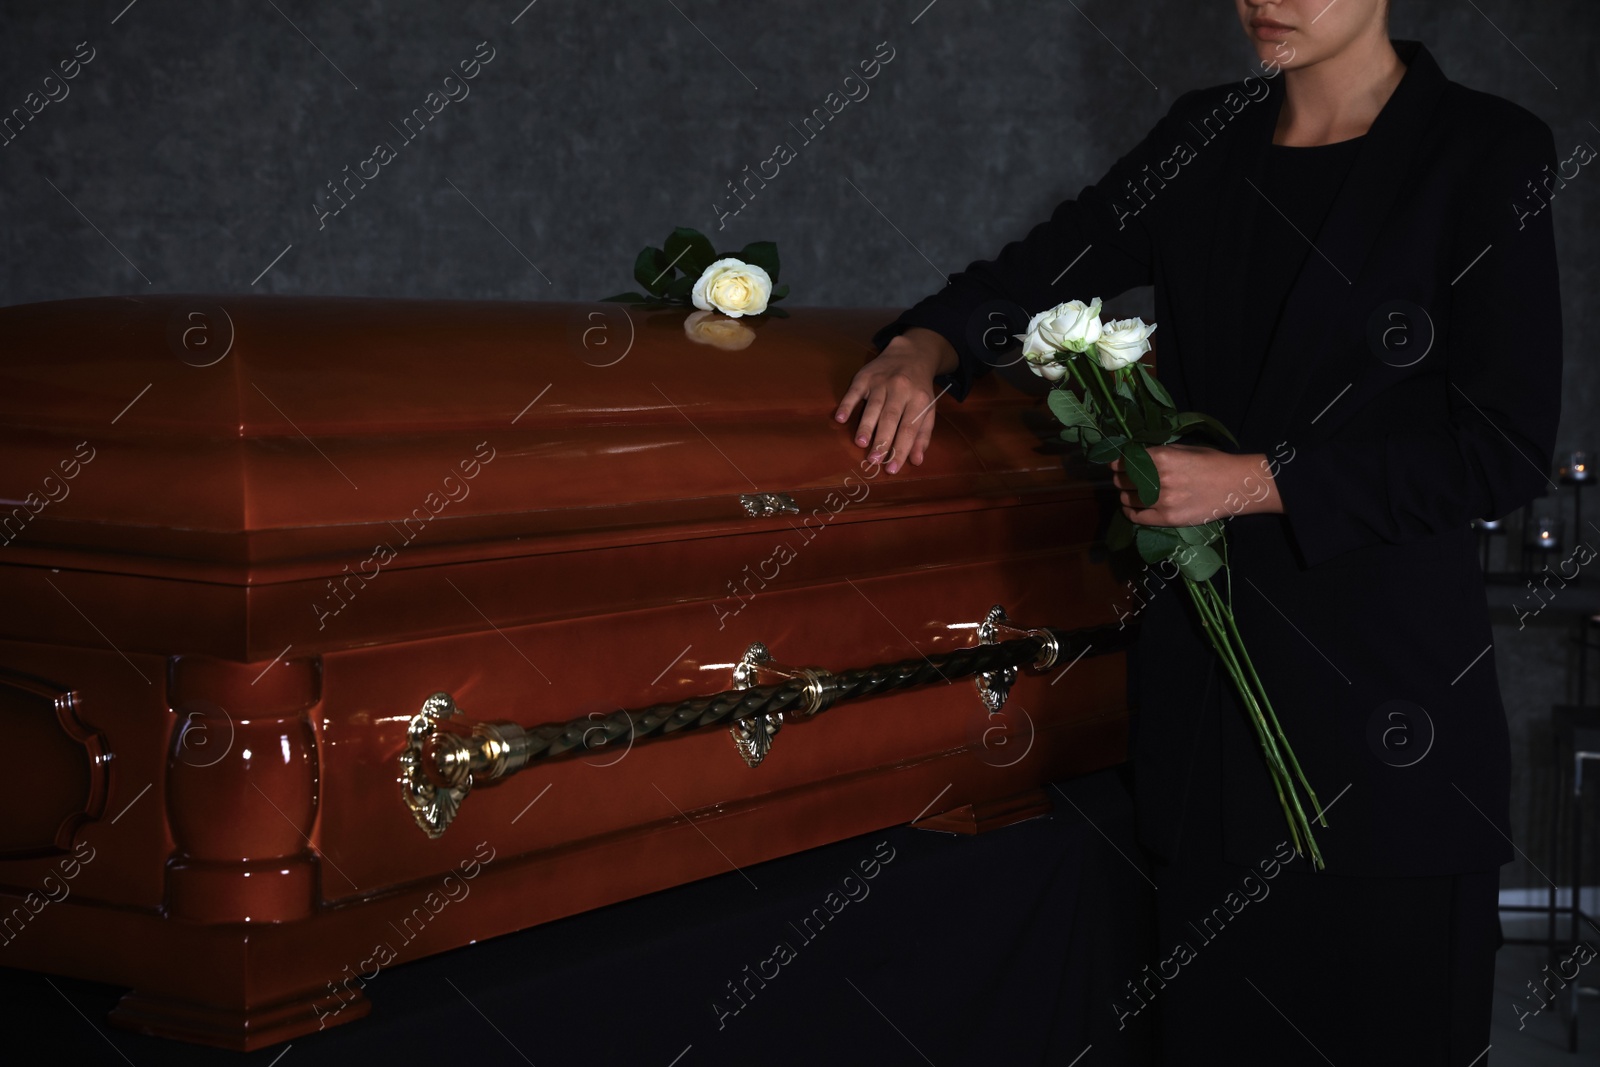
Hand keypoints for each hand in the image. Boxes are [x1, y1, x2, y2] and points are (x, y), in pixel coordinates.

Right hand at [834, 327, 957, 473]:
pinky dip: (847, 404)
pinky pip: (855, 391)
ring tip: (860, 443)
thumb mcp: (928, 409)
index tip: (892, 469)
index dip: (900, 449)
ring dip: (866, 425)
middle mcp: (901, 389)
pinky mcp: (865, 376)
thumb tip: (916, 461)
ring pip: (873, 405)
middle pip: (891, 418)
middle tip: (873, 461)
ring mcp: (882, 381)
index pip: (909, 428)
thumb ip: (923, 435)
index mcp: (919, 400)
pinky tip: (840, 418)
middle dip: (882, 440)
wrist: (912, 353)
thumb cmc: (919, 389)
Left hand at [1109, 445, 1283, 525]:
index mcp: (1160, 457)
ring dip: (1125, 494)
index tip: (1115, 464)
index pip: (1124, 461)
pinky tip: (1132, 508)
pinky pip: (1137, 517)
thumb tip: (1135, 456)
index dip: (1116, 462)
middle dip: (1120, 478)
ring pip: (1126, 498)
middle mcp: (1157, 478)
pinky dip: (1130, 512)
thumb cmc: (1211, 462)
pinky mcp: (1167, 518)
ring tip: (1130, 492)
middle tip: (1124, 478)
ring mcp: (1161, 500)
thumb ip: (1157, 453)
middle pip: (1122, 480)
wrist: (1235, 485)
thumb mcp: (1182, 448)